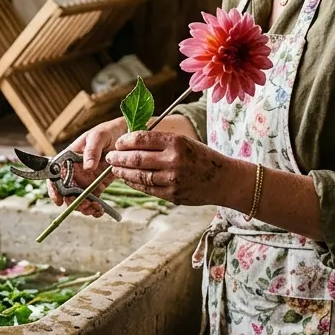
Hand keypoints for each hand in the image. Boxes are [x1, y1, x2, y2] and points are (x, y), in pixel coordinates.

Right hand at [46, 117, 124, 217]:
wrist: (124, 135)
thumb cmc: (107, 131)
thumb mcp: (98, 136)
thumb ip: (92, 151)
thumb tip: (87, 167)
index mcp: (69, 158)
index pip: (54, 175)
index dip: (53, 189)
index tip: (59, 200)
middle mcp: (74, 171)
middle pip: (66, 192)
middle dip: (72, 202)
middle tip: (85, 205)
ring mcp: (85, 180)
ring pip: (78, 199)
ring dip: (84, 208)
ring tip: (95, 208)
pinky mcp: (97, 186)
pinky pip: (92, 201)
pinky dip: (94, 209)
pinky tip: (100, 210)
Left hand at [105, 129, 227, 206]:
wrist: (224, 180)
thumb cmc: (202, 157)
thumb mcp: (185, 142)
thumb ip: (161, 142)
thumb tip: (131, 142)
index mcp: (176, 142)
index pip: (142, 139)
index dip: (126, 141)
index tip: (118, 142)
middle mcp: (174, 160)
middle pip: (137, 158)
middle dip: (119, 158)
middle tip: (110, 156)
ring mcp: (173, 179)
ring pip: (139, 175)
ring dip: (123, 172)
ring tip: (115, 168)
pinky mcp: (172, 195)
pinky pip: (147, 189)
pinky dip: (134, 183)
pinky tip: (128, 179)